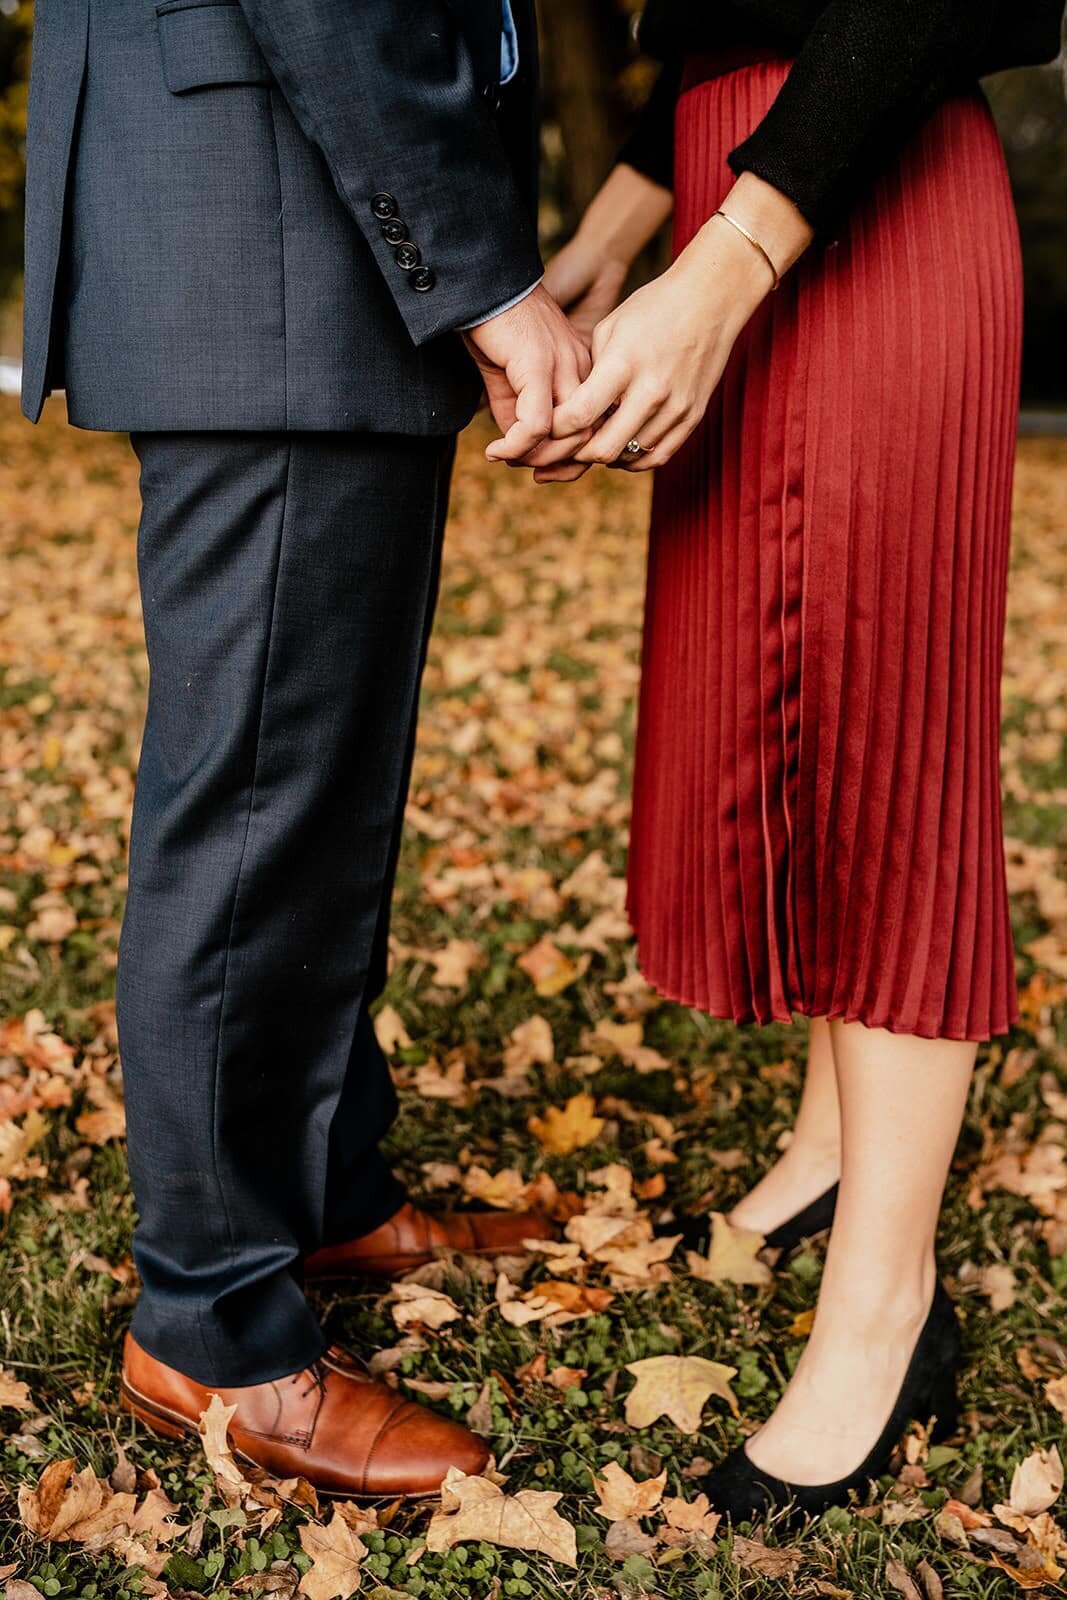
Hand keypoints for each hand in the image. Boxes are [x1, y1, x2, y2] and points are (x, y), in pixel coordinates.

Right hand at [463, 284, 592, 466]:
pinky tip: (497, 449)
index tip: (542, 474)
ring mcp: (563, 366)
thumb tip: (517, 451)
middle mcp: (581, 370)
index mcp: (583, 371)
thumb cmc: (495, 326)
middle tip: (531, 473)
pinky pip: (537, 423)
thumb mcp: (510, 377)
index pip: (594, 429)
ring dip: (537, 458)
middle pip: (588, 438)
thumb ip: (518, 412)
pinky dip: (517, 445)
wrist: (482, 284)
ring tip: (509, 457)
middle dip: (560, 466)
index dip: (572, 461)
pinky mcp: (538, 364)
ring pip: (568, 435)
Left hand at [543, 174, 813, 478]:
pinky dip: (634, 460)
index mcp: (623, 364)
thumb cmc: (653, 308)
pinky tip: (621, 450)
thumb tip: (572, 412)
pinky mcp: (693, 416)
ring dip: (606, 456)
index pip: (580, 415)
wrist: (711, 299)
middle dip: (577, 453)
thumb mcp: (610, 329)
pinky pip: (658, 457)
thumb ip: (589, 374)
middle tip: (566, 447)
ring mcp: (676, 407)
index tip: (547, 427)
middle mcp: (651, 391)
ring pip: (630, 457)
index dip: (557, 429)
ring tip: (593, 443)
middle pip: (604, 448)